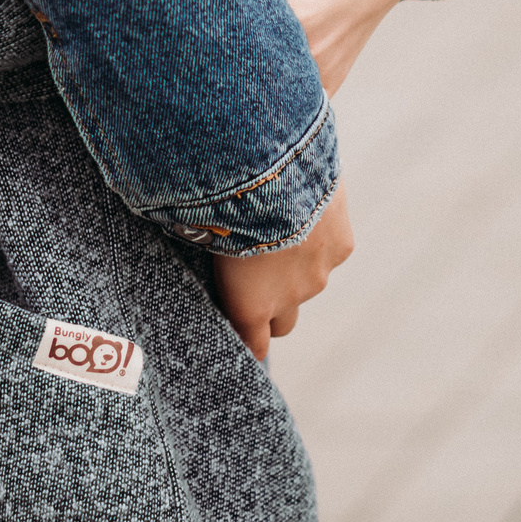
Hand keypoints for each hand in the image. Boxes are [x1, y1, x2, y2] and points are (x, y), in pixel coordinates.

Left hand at [213, 184, 353, 360]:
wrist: (273, 174)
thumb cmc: (223, 206)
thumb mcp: (198, 237)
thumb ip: (202, 256)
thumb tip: (179, 236)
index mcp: (250, 306)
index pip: (256, 346)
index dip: (250, 342)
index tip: (243, 332)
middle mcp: (288, 299)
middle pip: (283, 321)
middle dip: (273, 306)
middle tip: (256, 273)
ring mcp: (319, 274)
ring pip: (309, 282)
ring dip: (297, 265)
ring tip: (280, 230)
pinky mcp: (341, 248)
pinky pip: (330, 249)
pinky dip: (320, 235)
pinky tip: (305, 209)